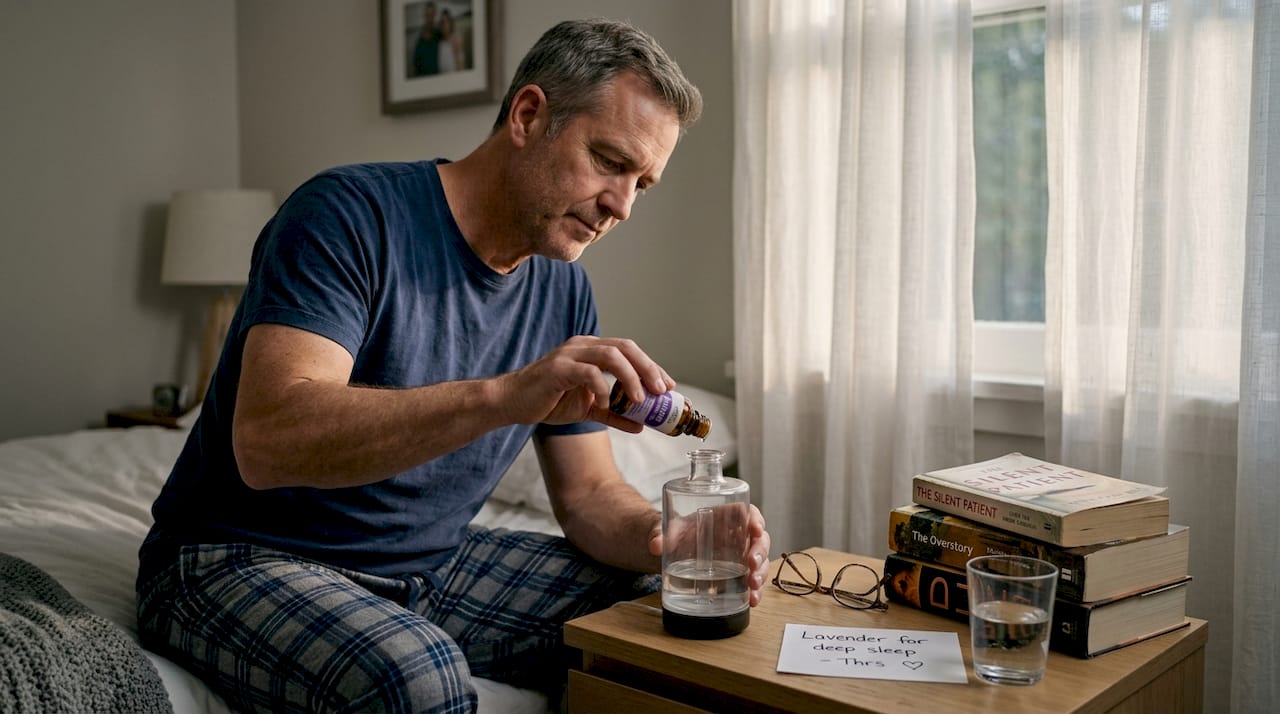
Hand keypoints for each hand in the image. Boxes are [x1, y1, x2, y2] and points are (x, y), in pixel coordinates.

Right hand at [497, 336, 674, 430]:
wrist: (513, 403)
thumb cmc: (549, 401)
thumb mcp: (589, 409)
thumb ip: (615, 414)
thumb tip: (641, 426)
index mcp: (592, 350)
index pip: (630, 351)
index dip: (652, 366)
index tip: (669, 387)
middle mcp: (583, 346)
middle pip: (626, 347)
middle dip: (648, 368)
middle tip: (662, 391)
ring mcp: (570, 354)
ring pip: (610, 355)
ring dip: (631, 377)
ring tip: (641, 399)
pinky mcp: (558, 368)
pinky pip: (587, 372)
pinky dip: (602, 387)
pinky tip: (606, 402)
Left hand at [647, 504, 771, 606]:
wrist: (671, 551)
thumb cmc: (676, 533)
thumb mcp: (668, 530)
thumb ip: (660, 533)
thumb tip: (655, 544)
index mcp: (725, 517)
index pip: (747, 512)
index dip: (756, 520)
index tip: (756, 529)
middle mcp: (737, 536)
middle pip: (759, 540)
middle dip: (759, 552)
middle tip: (752, 564)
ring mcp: (740, 556)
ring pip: (760, 562)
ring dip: (761, 574)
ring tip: (753, 586)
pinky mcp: (737, 575)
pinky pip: (752, 581)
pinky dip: (755, 591)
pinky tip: (752, 600)